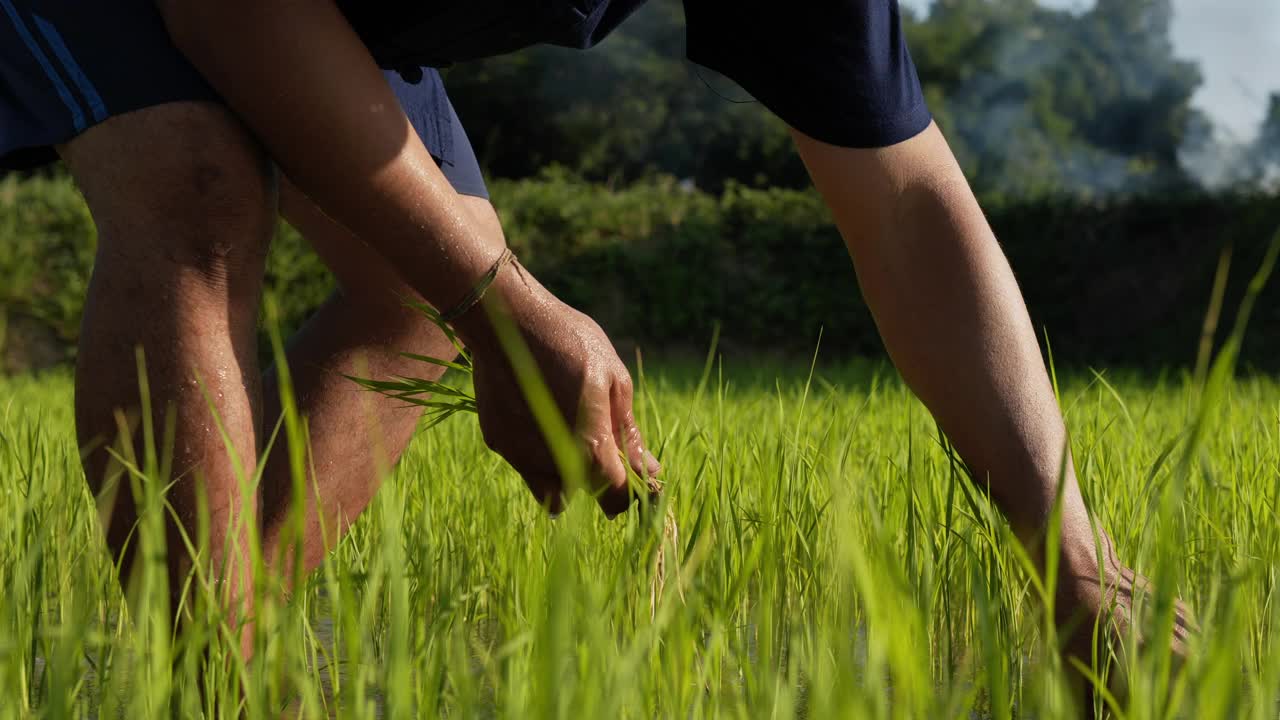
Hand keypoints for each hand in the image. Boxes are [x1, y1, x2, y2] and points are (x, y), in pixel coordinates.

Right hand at [455, 262, 661, 515]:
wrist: (506, 320)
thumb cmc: (571, 341)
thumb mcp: (614, 380)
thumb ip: (628, 432)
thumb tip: (648, 469)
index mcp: (590, 448)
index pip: (618, 495)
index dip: (633, 492)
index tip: (639, 477)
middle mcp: (553, 463)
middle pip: (587, 493)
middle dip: (601, 477)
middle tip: (604, 440)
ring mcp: (521, 457)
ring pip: (553, 491)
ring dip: (568, 474)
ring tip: (571, 432)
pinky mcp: (498, 444)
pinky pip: (527, 465)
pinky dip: (539, 453)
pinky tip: (540, 417)